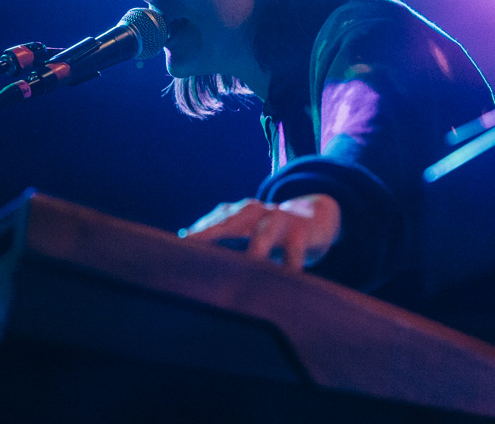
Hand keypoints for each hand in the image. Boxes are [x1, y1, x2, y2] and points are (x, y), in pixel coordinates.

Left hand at [179, 194, 341, 270]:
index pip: (214, 222)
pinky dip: (287, 267)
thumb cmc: (272, 230)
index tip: (178, 244)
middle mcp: (257, 213)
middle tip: (191, 247)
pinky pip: (293, 253)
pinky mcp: (302, 234)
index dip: (197, 233)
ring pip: (263, 237)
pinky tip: (280, 281)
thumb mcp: (249, 230)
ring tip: (239, 267)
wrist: (317, 216)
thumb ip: (222, 237)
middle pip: (230, 223)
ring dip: (252, 253)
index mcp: (240, 213)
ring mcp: (280, 220)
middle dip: (210, 235)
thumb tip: (186, 245)